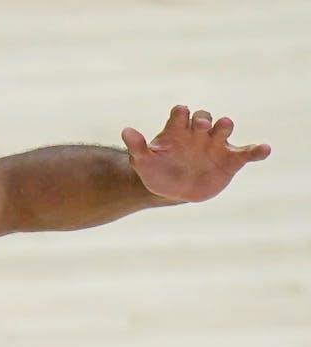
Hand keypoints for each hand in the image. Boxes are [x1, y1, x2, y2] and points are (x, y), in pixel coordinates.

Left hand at [122, 105, 269, 203]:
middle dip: (202, 119)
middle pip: (203, 118)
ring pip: (223, 129)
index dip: (180, 113)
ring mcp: (215, 145)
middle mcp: (198, 133)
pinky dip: (257, 150)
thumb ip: (137, 147)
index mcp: (178, 130)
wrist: (172, 190)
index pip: (180, 114)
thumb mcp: (143, 162)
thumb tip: (125, 130)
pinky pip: (247, 152)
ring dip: (224, 126)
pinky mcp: (231, 160)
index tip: (180, 114)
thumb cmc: (156, 171)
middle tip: (199, 125)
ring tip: (224, 127)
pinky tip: (264, 150)